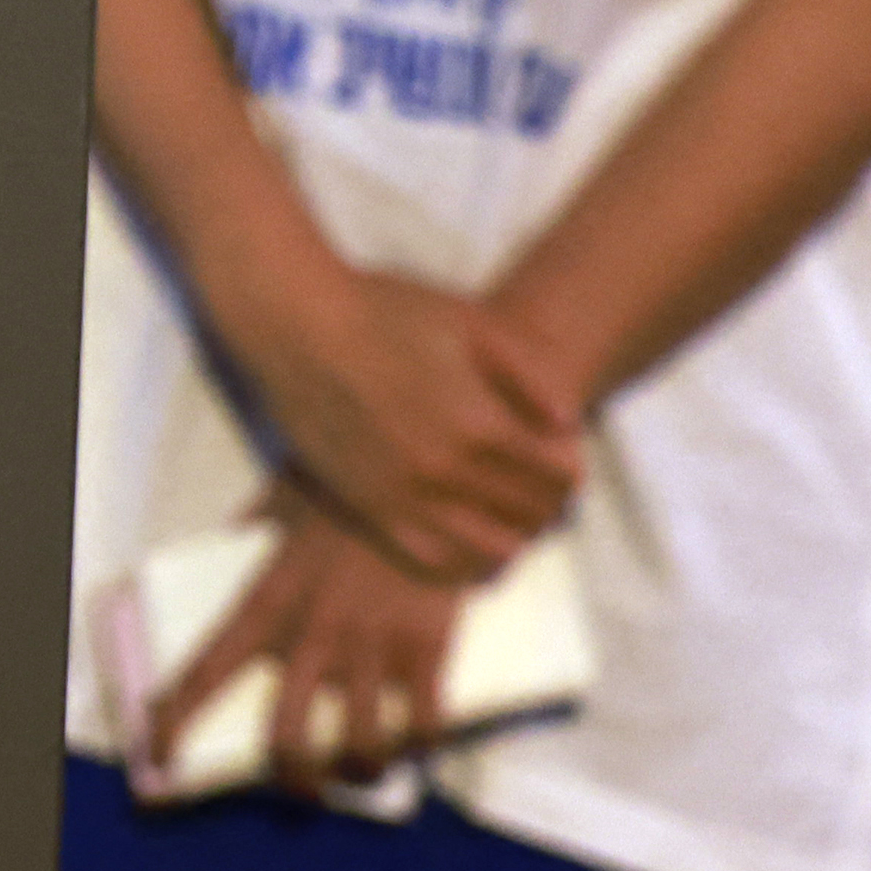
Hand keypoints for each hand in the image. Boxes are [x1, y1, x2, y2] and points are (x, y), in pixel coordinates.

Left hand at [153, 486, 475, 795]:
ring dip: (362, 771)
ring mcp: (371, 647)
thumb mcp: (283, 497)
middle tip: (301, 788)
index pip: (206, 671)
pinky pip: (424, 723)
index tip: (160, 750)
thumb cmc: (351, 482)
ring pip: (359, 746)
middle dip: (292, 779)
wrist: (425, 471)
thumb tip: (232, 534)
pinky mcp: (426, 649)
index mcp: (268, 601)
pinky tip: (419, 740)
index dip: (177, 719)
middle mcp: (313, 635)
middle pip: (286, 740)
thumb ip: (252, 525)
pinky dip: (421, 744)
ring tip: (365, 769)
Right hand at [238, 267, 576, 581]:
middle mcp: (445, 470)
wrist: (297, 326)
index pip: (557, 476)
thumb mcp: (470, 321)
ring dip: (514, 536)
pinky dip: (466, 558)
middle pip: (529, 514)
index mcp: (478, 423)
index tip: (567, 459)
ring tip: (515, 517)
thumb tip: (568, 422)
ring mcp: (404, 495)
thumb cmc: (385, 312)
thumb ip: (529, 370)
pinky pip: (432, 557)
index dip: (573, 471)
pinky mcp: (369, 507)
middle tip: (547, 489)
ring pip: (487, 547)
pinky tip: (473, 542)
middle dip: (549, 504)